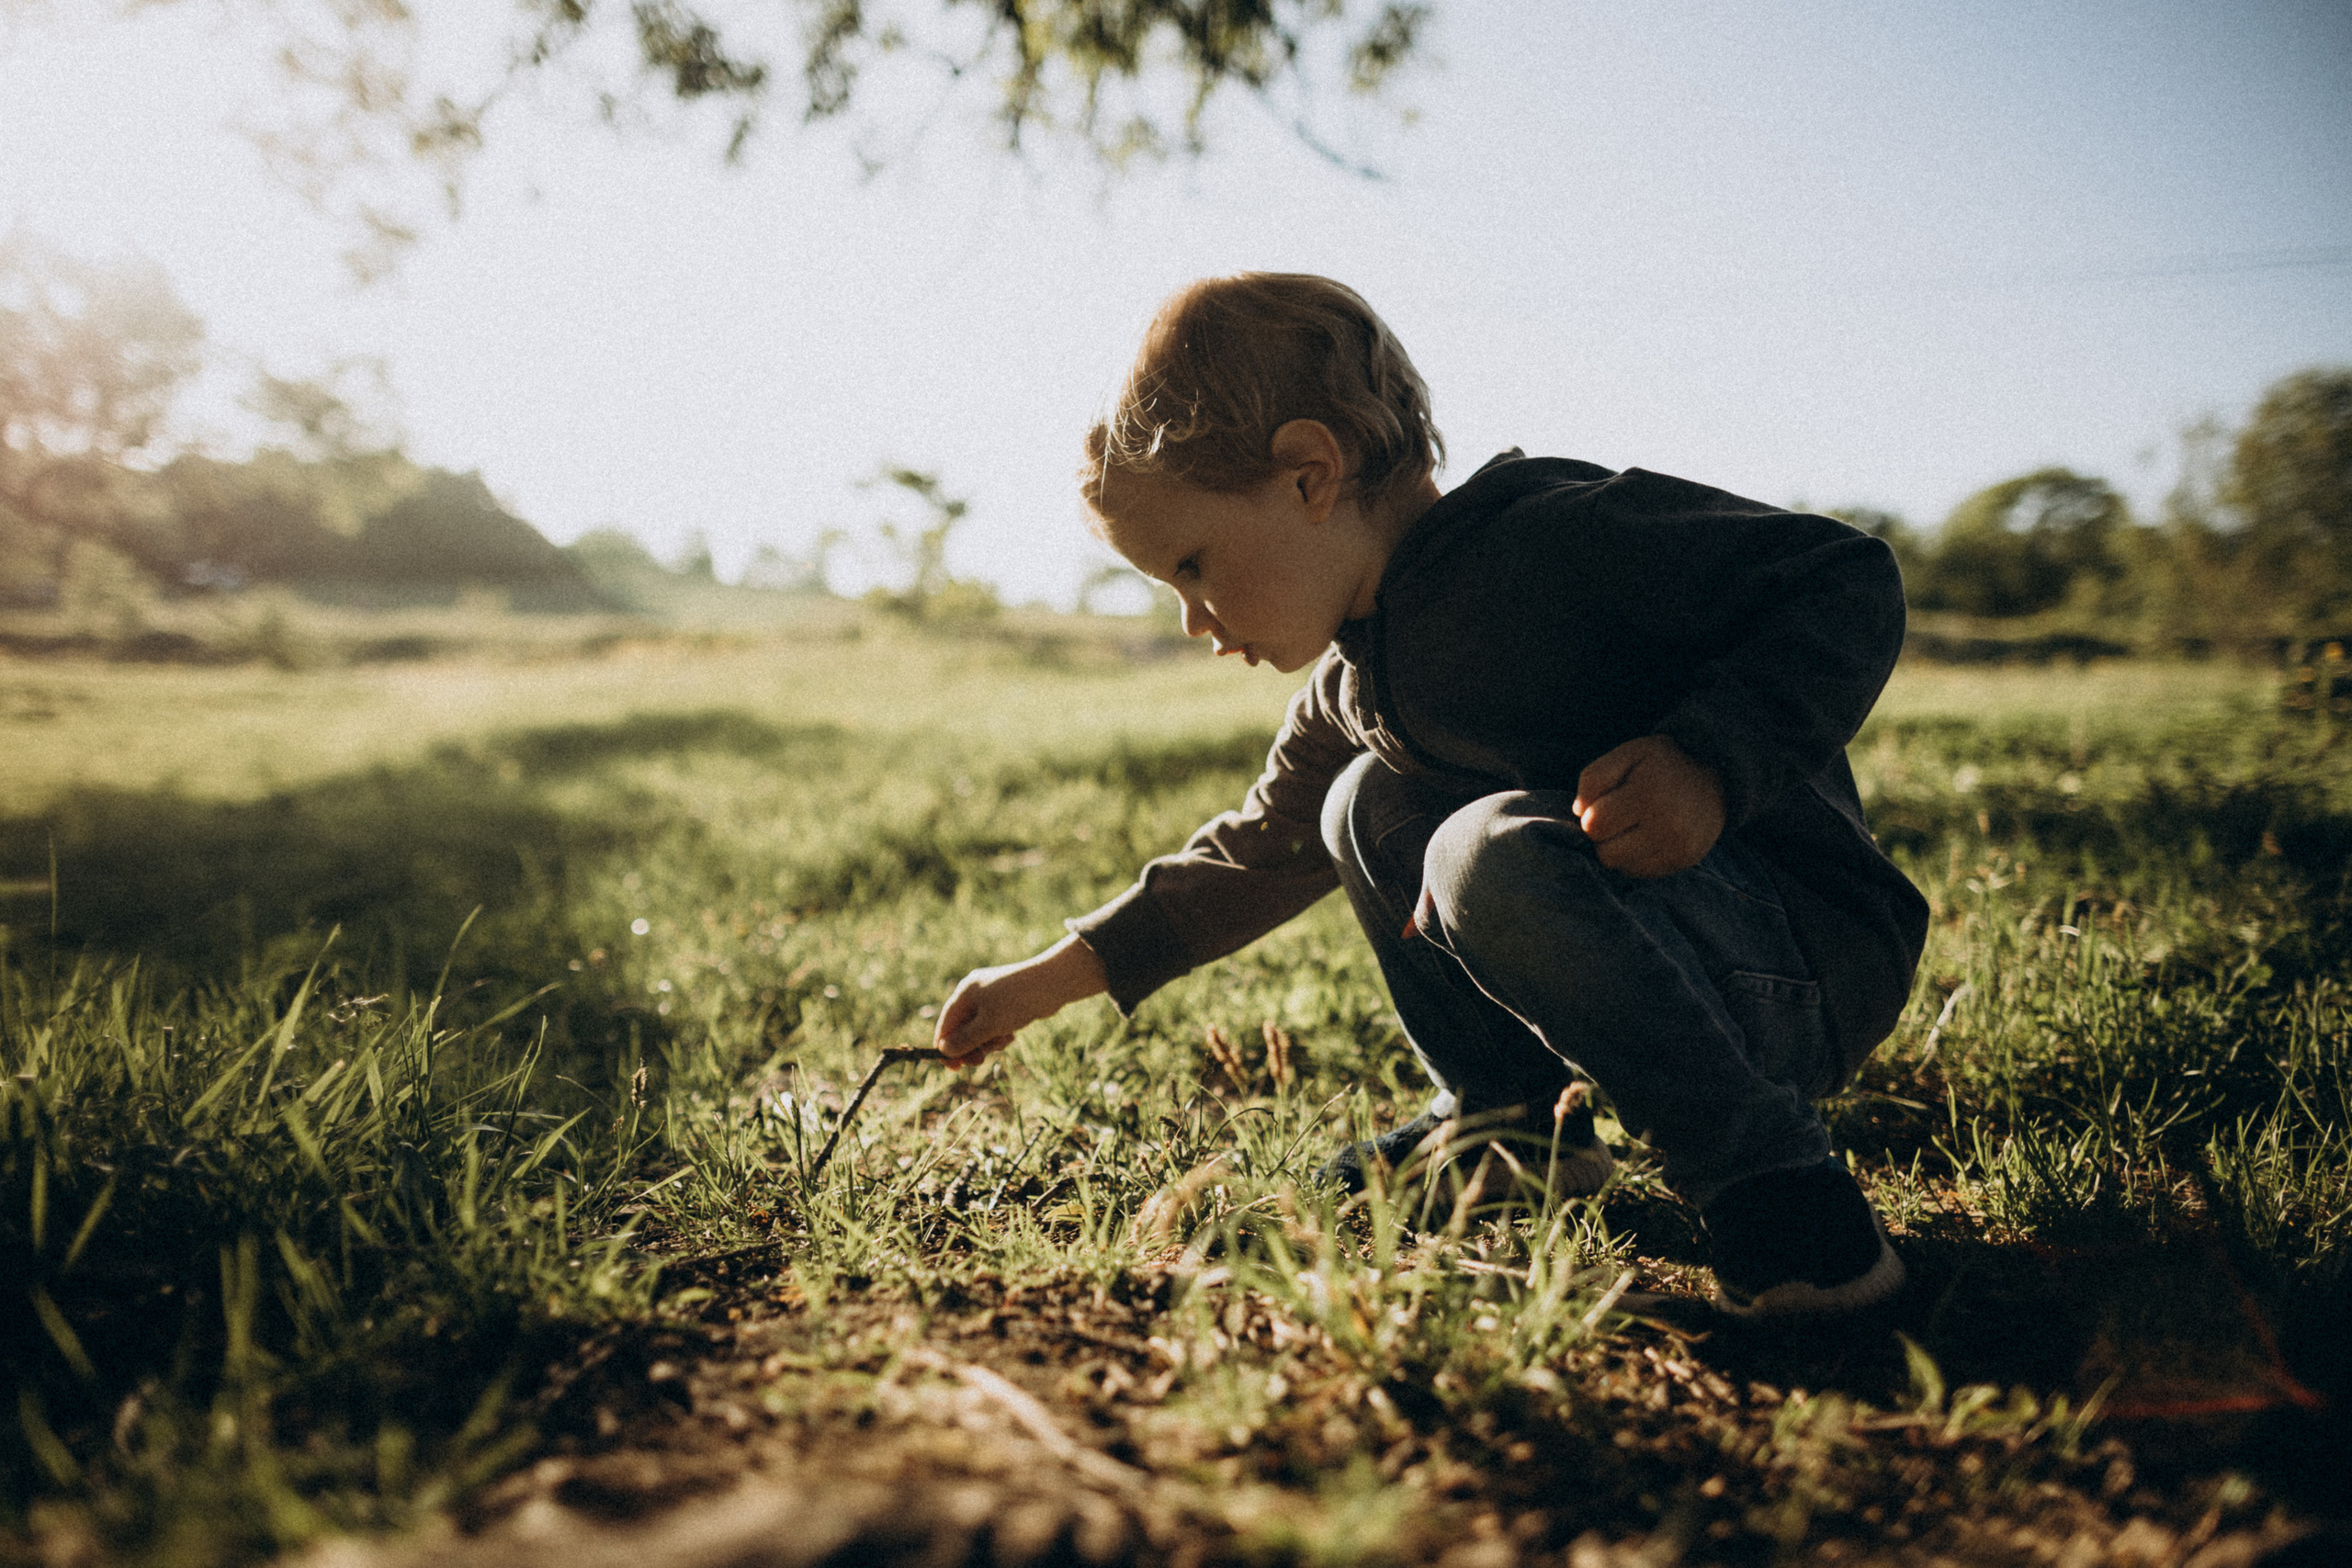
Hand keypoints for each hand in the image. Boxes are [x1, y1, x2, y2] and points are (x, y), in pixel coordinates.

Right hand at [932, 934, 1107, 1067]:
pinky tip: (1011, 1036)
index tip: (952, 1068)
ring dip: (988, 1042)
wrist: (1052, 983)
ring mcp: (991, 997)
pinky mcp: (1006, 1002)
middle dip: (971, 1046)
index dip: (945, 1047)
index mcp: (965, 993)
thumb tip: (944, 1051)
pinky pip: (994, 1024)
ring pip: (980, 1029)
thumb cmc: (1017, 1002)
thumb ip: (965, 1040)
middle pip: (962, 1027)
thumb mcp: (988, 1026)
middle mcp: (975, 993)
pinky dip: (999, 1034)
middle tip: (980, 1061)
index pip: (946, 1023)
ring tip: (1003, 1042)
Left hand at [1573, 735, 1724, 878]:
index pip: (1594, 825)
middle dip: (1604, 836)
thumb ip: (1594, 777)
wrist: (1715, 777)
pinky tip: (1646, 838)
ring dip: (1619, 849)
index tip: (1604, 804)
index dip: (1591, 816)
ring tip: (1633, 827)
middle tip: (1619, 818)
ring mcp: (1678, 846)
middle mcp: (1666, 824)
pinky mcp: (1684, 861)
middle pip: (1606, 853)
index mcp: (1647, 793)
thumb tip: (1578, 811)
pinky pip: (1640, 873)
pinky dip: (1635, 859)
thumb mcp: (1628, 754)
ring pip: (1621, 867)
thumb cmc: (1662, 765)